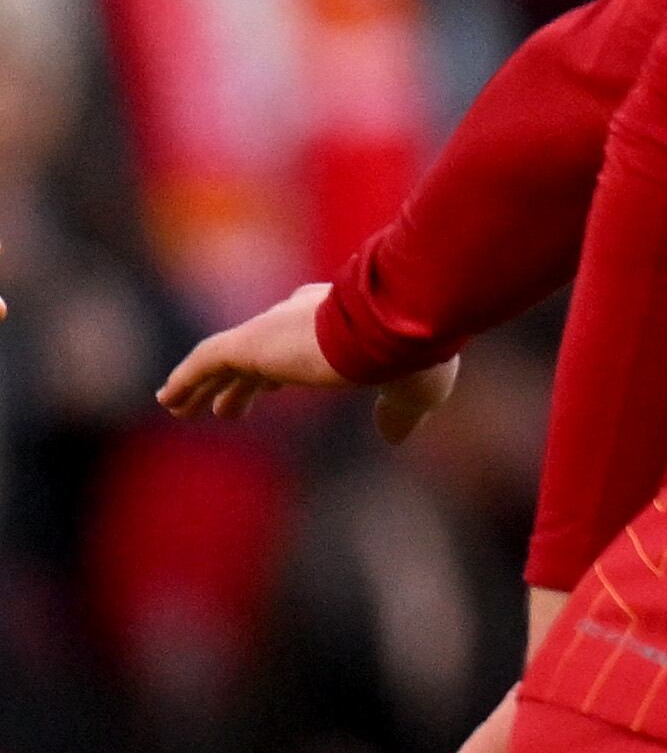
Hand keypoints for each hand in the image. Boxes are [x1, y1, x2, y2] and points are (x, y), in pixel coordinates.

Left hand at [158, 282, 458, 442]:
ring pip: (227, 360)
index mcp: (342, 324)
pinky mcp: (249, 342)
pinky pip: (205, 361)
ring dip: (204, 385)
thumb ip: (398, 412)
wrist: (395, 329)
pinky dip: (185, 379)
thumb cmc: (413, 356)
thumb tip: (395, 433)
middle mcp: (302, 319)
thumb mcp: (412, 392)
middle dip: (242, 383)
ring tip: (180, 408)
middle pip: (260, 355)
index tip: (272, 386)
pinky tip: (167, 399)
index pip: (300, 344)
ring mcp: (272, 329)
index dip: (282, 371)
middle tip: (226, 409)